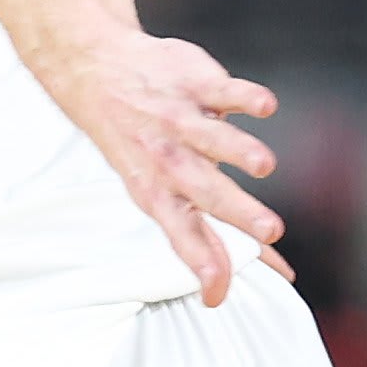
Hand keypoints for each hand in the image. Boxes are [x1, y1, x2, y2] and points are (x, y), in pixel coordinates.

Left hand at [25, 29, 290, 301]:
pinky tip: (264, 107)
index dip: (203, 265)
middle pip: (207, 190)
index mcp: (159, 193)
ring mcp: (181, 121)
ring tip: (264, 166)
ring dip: (239, 151)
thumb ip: (199, 234)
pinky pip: (222, 90)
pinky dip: (244, 97)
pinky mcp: (195, 83)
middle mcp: (170, 161)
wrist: (95, 72)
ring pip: (213, 139)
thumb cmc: (140, 145)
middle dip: (238, 211)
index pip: (183, 236)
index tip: (219, 295)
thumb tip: (233, 284)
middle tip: (271, 230)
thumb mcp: (156, 193)